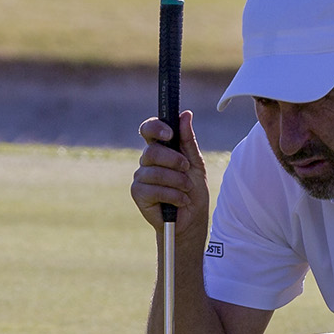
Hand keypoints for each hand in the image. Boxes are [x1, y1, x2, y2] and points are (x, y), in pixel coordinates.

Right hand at [130, 110, 207, 231]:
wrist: (192, 219)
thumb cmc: (193, 191)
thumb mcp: (195, 163)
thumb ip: (188, 140)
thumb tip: (185, 114)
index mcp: (160, 149)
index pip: (149, 129)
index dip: (155, 127)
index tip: (170, 134)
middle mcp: (147, 161)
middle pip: (152, 151)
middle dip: (174, 160)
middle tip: (186, 168)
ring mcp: (140, 177)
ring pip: (155, 172)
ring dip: (177, 182)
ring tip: (186, 190)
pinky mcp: (138, 194)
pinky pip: (153, 189)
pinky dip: (172, 195)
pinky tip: (179, 201)